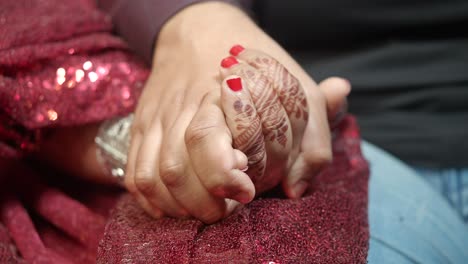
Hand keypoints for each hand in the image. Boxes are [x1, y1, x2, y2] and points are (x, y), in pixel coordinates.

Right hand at [123, 2, 348, 221]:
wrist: (197, 31)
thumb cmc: (253, 67)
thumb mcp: (296, 92)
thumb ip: (312, 137)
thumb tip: (298, 187)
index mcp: (220, 97)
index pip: (205, 140)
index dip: (221, 176)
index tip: (246, 190)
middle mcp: (181, 108)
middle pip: (176, 170)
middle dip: (204, 204)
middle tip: (228, 208)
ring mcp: (155, 119)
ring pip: (152, 177)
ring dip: (179, 207)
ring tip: (205, 211)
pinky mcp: (140, 127)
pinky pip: (134, 175)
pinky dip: (151, 201)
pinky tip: (175, 207)